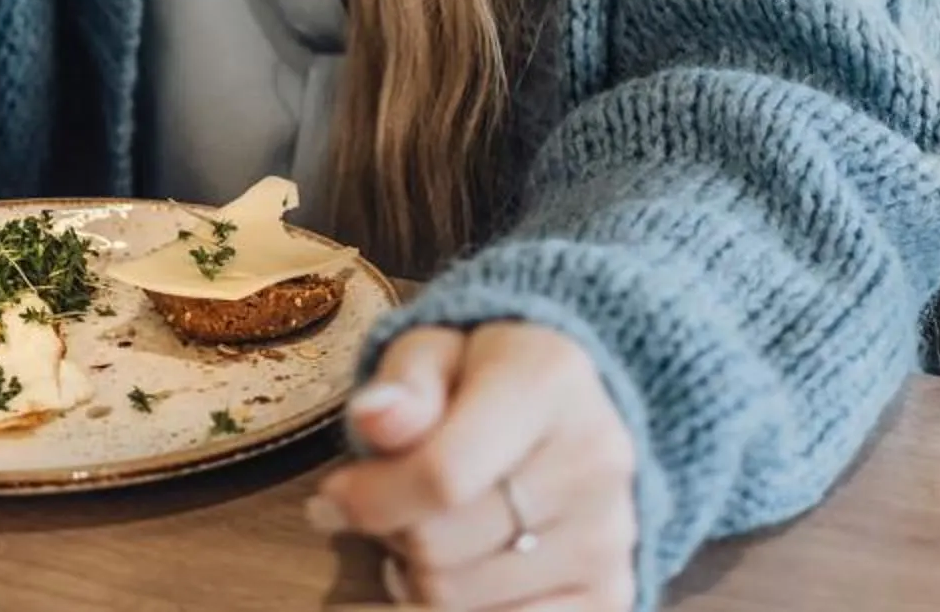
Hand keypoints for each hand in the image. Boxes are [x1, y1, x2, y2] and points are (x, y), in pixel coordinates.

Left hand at [309, 323, 637, 610]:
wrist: (578, 412)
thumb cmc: (484, 380)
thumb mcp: (436, 352)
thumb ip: (405, 383)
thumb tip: (373, 419)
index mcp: (550, 382)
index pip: (443, 474)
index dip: (369, 500)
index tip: (330, 499)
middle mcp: (593, 464)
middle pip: (442, 549)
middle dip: (391, 534)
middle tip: (385, 510)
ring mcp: (608, 539)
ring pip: (459, 602)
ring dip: (418, 579)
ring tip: (425, 535)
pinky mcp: (610, 597)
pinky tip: (459, 573)